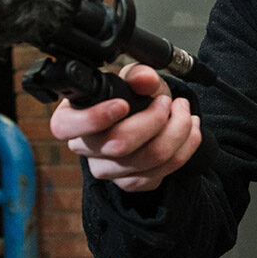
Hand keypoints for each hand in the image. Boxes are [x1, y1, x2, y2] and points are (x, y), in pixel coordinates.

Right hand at [49, 62, 200, 192]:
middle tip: (168, 101)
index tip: (124, 104)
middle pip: (119, 144)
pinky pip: (162, 172)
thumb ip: (138, 74)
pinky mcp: (130, 183)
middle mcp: (85, 148)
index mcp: (72, 118)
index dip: (95, 118)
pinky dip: (185, 147)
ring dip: (178, 130)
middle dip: (155, 118)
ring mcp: (107, 170)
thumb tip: (144, 79)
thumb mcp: (134, 78)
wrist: (153, 117)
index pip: (66, 126)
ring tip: (185, 111)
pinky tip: (190, 129)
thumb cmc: (133, 96)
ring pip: (149, 159)